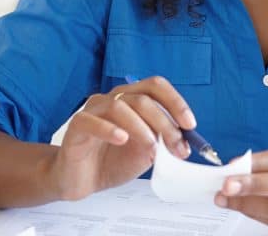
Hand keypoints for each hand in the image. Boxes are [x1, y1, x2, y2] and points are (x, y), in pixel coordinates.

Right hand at [44, 76, 196, 200]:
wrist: (82, 180)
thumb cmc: (112, 161)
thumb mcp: (145, 152)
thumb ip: (161, 141)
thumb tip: (182, 140)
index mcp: (131, 99)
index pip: (156, 86)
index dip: (176, 102)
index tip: (190, 125)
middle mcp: (113, 99)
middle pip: (143, 99)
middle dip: (165, 123)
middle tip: (177, 147)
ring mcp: (93, 110)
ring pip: (121, 107)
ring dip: (142, 128)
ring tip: (152, 149)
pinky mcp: (77, 126)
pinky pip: (92, 121)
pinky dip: (110, 129)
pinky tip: (122, 139)